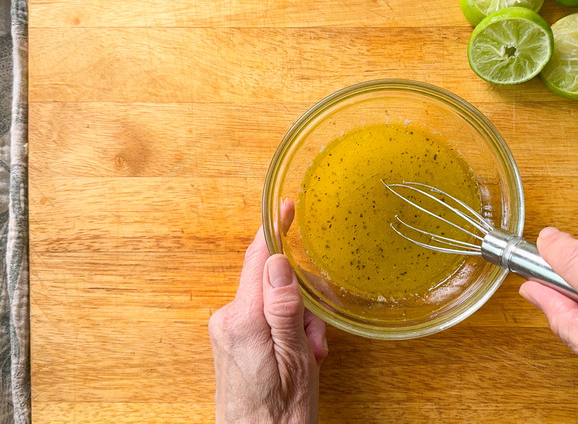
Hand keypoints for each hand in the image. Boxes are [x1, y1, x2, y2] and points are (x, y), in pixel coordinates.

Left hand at [209, 201, 327, 422]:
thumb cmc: (279, 412)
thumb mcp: (296, 357)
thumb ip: (284, 307)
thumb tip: (277, 261)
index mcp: (242, 319)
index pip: (258, 259)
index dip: (275, 230)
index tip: (287, 206)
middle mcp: (229, 319)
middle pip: (274, 282)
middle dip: (305, 302)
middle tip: (317, 338)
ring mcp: (229, 330)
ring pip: (275, 301)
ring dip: (300, 321)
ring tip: (311, 355)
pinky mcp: (234, 340)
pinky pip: (267, 317)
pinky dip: (289, 329)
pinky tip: (300, 355)